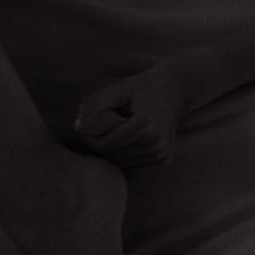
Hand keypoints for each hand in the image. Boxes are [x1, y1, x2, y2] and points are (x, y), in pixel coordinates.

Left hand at [64, 65, 186, 170]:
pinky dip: (125, 157)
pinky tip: (125, 143)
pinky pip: (134, 167)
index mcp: (146, 126)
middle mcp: (156, 144)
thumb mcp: (119, 88)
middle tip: (94, 134)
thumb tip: (78, 126)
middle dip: (101, 147)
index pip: (108, 144)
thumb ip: (96, 104)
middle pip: (115, 156)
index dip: (91, 140)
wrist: (177, 89)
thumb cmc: (143, 87)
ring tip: (111, 135)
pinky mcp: (164, 160)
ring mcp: (162, 155)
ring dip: (113, 154)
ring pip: (124, 164)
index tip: (85, 131)